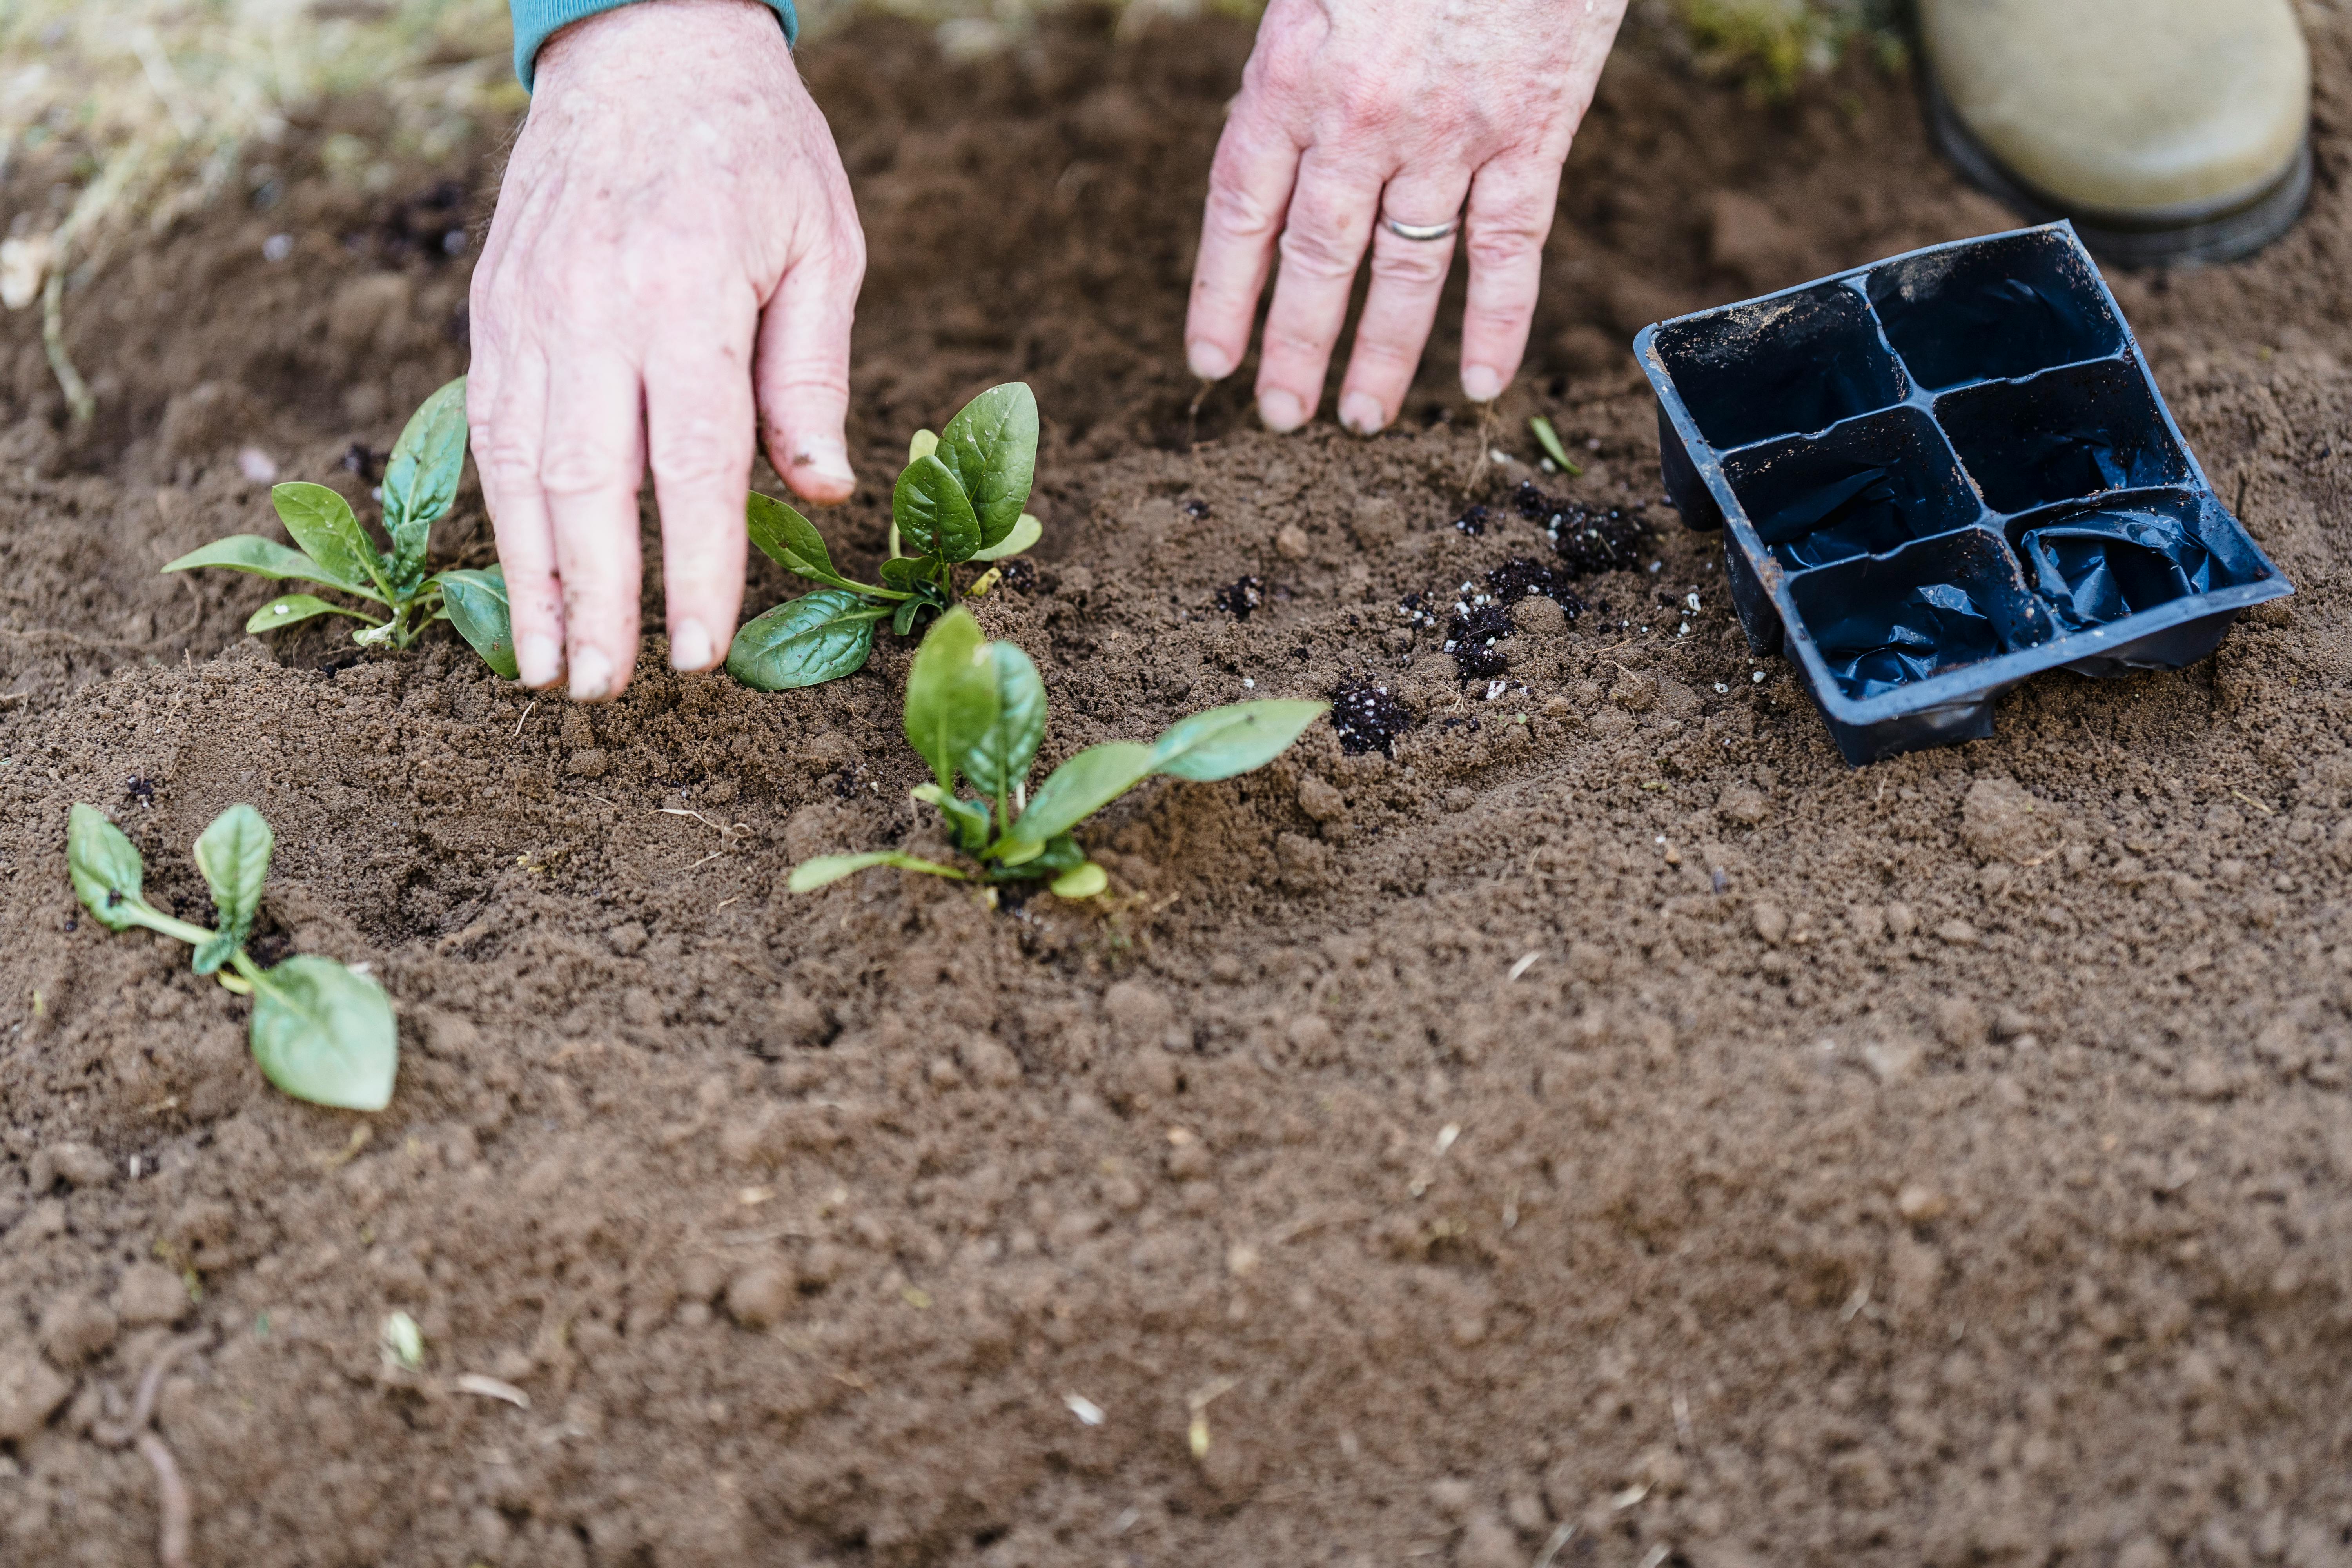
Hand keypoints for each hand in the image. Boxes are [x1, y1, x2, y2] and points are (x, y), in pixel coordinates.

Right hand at [467, 0, 864, 699]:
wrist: (646, 46)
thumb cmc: (757, 152)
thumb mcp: (822, 245)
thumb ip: (811, 373)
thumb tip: (823, 495)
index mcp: (687, 294)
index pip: (691, 466)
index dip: (693, 570)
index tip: (698, 655)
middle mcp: (594, 308)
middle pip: (590, 484)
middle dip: (599, 601)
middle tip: (607, 691)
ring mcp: (530, 309)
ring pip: (521, 467)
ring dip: (531, 578)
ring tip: (546, 667)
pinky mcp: (494, 308)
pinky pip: (490, 425)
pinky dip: (499, 512)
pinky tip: (517, 579)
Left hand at [1184, 0, 1626, 435]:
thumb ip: (1289, 67)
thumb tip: (1271, 157)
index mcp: (1294, 70)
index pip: (1241, 208)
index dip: (1223, 294)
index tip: (1211, 361)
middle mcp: (1364, 117)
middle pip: (1317, 259)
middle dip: (1295, 348)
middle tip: (1280, 417)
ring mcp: (1453, 132)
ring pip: (1408, 271)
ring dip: (1384, 356)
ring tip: (1361, 419)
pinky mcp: (1533, 132)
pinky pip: (1512, 247)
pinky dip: (1499, 321)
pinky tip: (1484, 384)